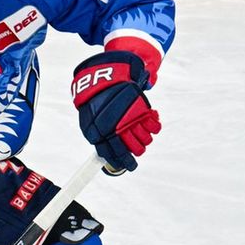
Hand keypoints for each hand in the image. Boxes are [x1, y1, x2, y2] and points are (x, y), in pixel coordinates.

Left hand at [70, 50, 161, 173]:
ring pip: (146, 140)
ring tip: (142, 132)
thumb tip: (106, 157)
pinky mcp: (141, 109)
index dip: (124, 162)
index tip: (130, 166)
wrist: (105, 79)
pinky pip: (155, 127)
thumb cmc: (96, 103)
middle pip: (135, 149)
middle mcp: (117, 128)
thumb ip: (99, 140)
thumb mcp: (89, 122)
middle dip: (137, 150)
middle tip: (138, 147)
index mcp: (101, 134)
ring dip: (146, 139)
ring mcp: (130, 119)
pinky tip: (151, 123)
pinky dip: (155, 127)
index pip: (115, 154)